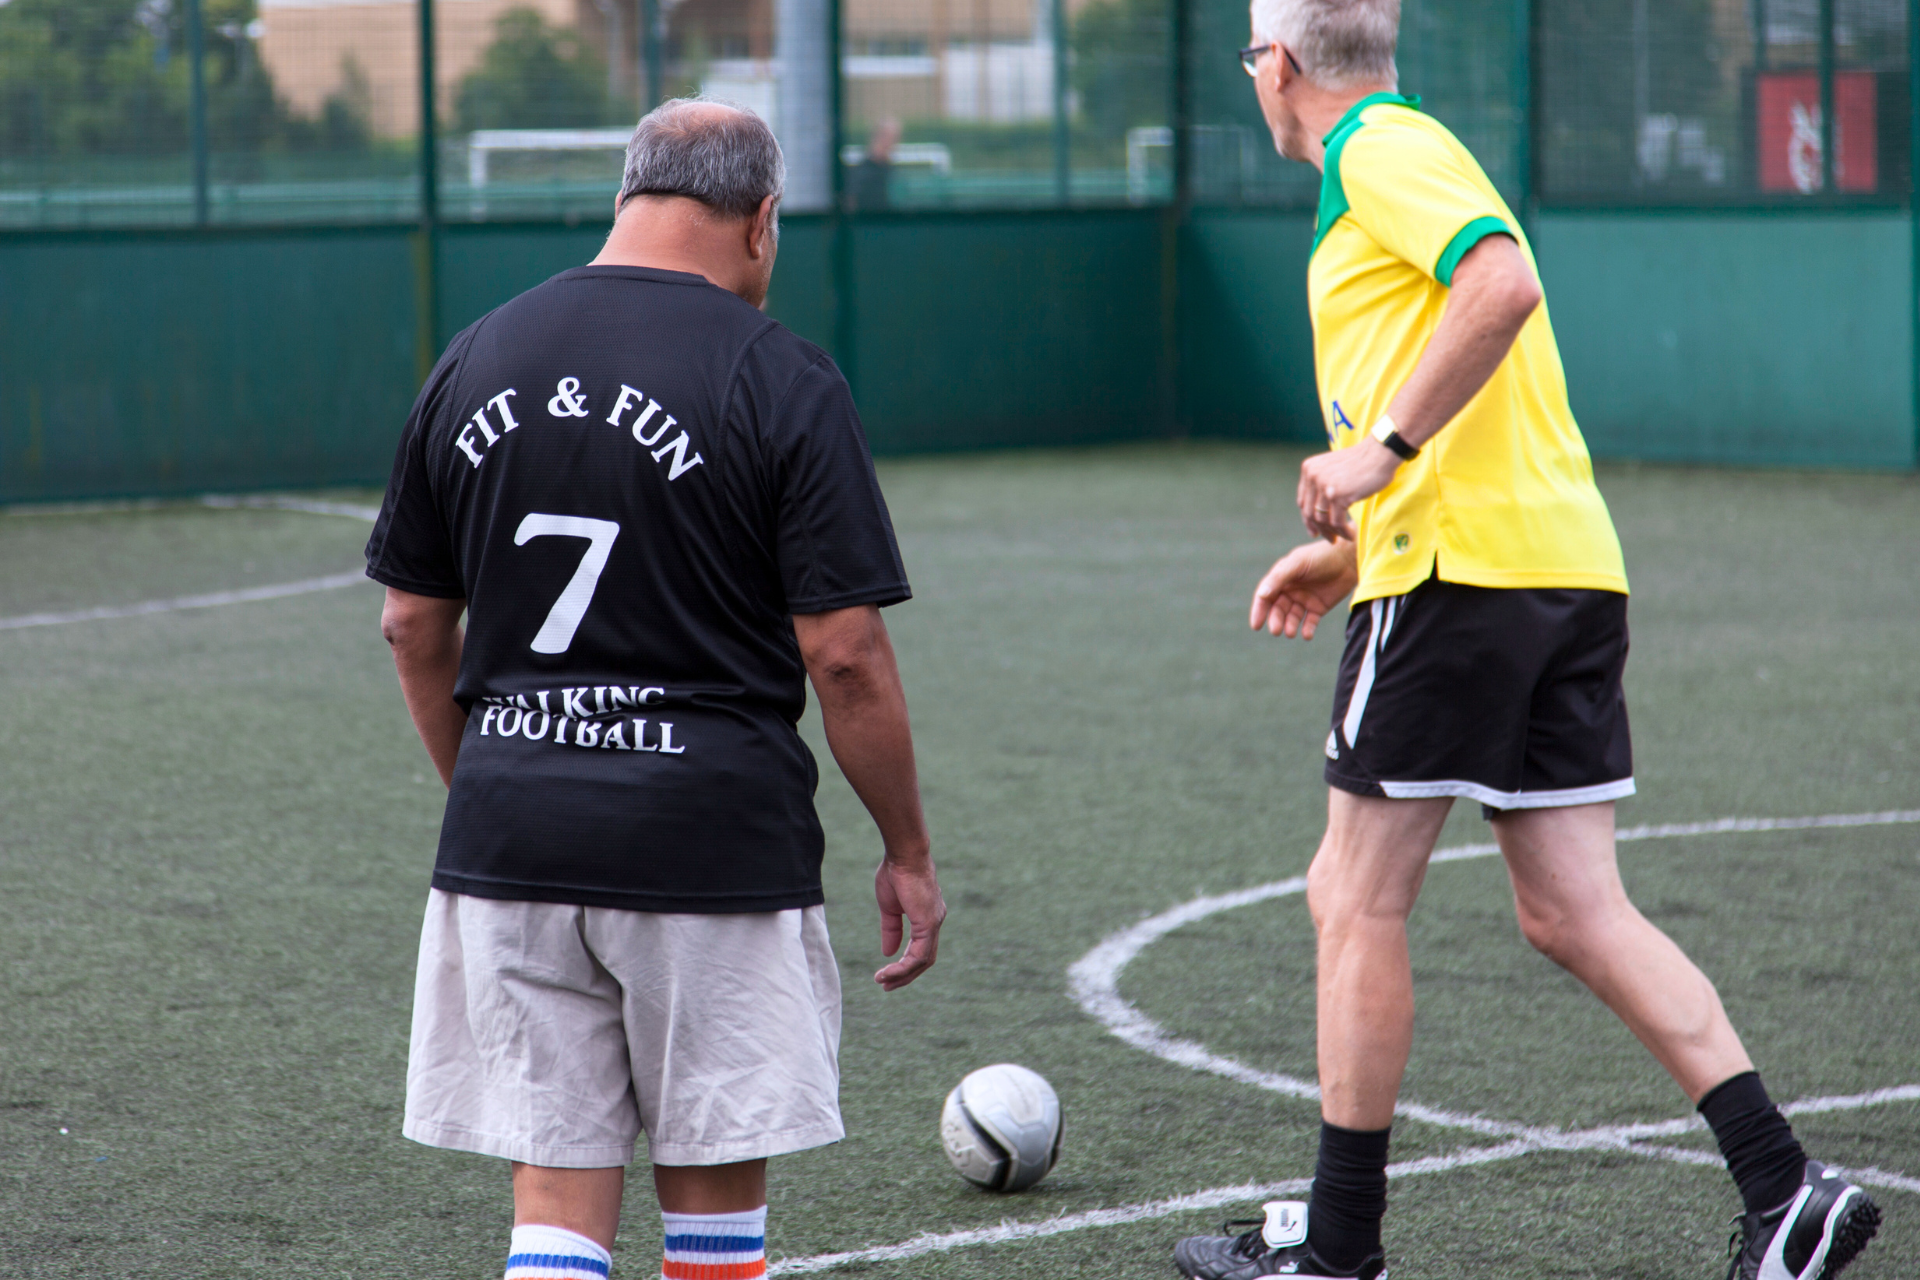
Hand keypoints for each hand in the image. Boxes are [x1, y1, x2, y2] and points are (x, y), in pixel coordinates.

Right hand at [874, 854, 944, 990]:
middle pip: (924, 959)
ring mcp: (934, 924)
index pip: (921, 948)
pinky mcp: (929, 924)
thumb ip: (891, 929)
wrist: (903, 855)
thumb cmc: (896, 873)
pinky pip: (918, 955)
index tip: (887, 973)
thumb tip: (888, 952)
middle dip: (905, 976)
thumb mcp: (890, 908)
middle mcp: (935, 922)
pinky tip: (888, 972)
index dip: (905, 963)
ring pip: (922, 961)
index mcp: (927, 917)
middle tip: (886, 985)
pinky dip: (903, 967)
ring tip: (883, 982)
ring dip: (902, 975)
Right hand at [1250, 538, 1357, 640]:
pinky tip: (1307, 635)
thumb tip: (1261, 595)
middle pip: (1278, 609)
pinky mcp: (1319, 607)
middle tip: (1276, 631)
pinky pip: (1310, 622)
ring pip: (1292, 618)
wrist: (1349, 558)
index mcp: (1281, 578)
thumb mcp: (1297, 564)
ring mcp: (1304, 599)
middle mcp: (1291, 590)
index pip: (1265, 597)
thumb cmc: (1321, 556)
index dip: (1259, 610)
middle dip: (1276, 621)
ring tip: (1290, 633)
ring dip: (1289, 626)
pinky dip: (1307, 630)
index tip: (1256, 626)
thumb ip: (1279, 578)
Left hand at [1297, 440, 1401, 541]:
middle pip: (1309, 512)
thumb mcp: (1333, 469)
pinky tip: (1350, 535)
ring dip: (1331, 532)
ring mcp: (1324, 486)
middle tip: (1328, 539)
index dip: (1307, 519)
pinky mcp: (1338, 495)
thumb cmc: (1362, 462)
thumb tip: (1317, 508)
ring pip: (1322, 519)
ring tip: (1340, 538)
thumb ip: (1322, 483)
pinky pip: (1337, 522)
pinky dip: (1343, 532)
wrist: (1380, 453)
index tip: (1313, 530)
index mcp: (1309, 469)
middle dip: (1318, 529)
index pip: (1303, 501)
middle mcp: (1313, 476)